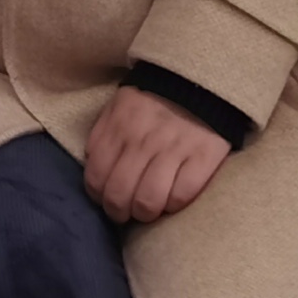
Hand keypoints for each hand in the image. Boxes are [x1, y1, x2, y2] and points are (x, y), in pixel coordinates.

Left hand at [84, 87, 232, 223]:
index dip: (98, 197)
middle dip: (119, 212)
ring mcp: (173, 150)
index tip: (106, 200)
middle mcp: (142, 141)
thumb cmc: (152, 101)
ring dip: (145, 213)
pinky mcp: (203, 157)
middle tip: (126, 213)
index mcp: (118, 128)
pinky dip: (174, 205)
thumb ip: (102, 136)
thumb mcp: (118, 107)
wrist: (198, 83)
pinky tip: (172, 200)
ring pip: (149, 201)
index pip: (96, 177)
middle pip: (120, 195)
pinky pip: (182, 196)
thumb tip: (94, 168)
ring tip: (148, 210)